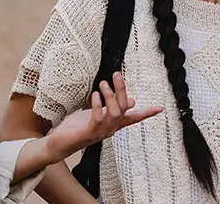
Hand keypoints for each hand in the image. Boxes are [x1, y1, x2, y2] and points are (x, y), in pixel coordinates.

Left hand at [44, 72, 162, 160]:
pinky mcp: (88, 133)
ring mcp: (100, 132)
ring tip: (103, 83)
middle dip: (122, 90)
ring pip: (114, 113)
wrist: (59, 144)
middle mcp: (110, 129)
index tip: (160, 108)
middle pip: (124, 109)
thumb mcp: (99, 115)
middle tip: (116, 75)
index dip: (147, 113)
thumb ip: (114, 108)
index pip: (134, 118)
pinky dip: (98, 105)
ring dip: (110, 96)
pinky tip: (95, 95)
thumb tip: (133, 101)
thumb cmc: (78, 128)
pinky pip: (97, 119)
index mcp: (113, 124)